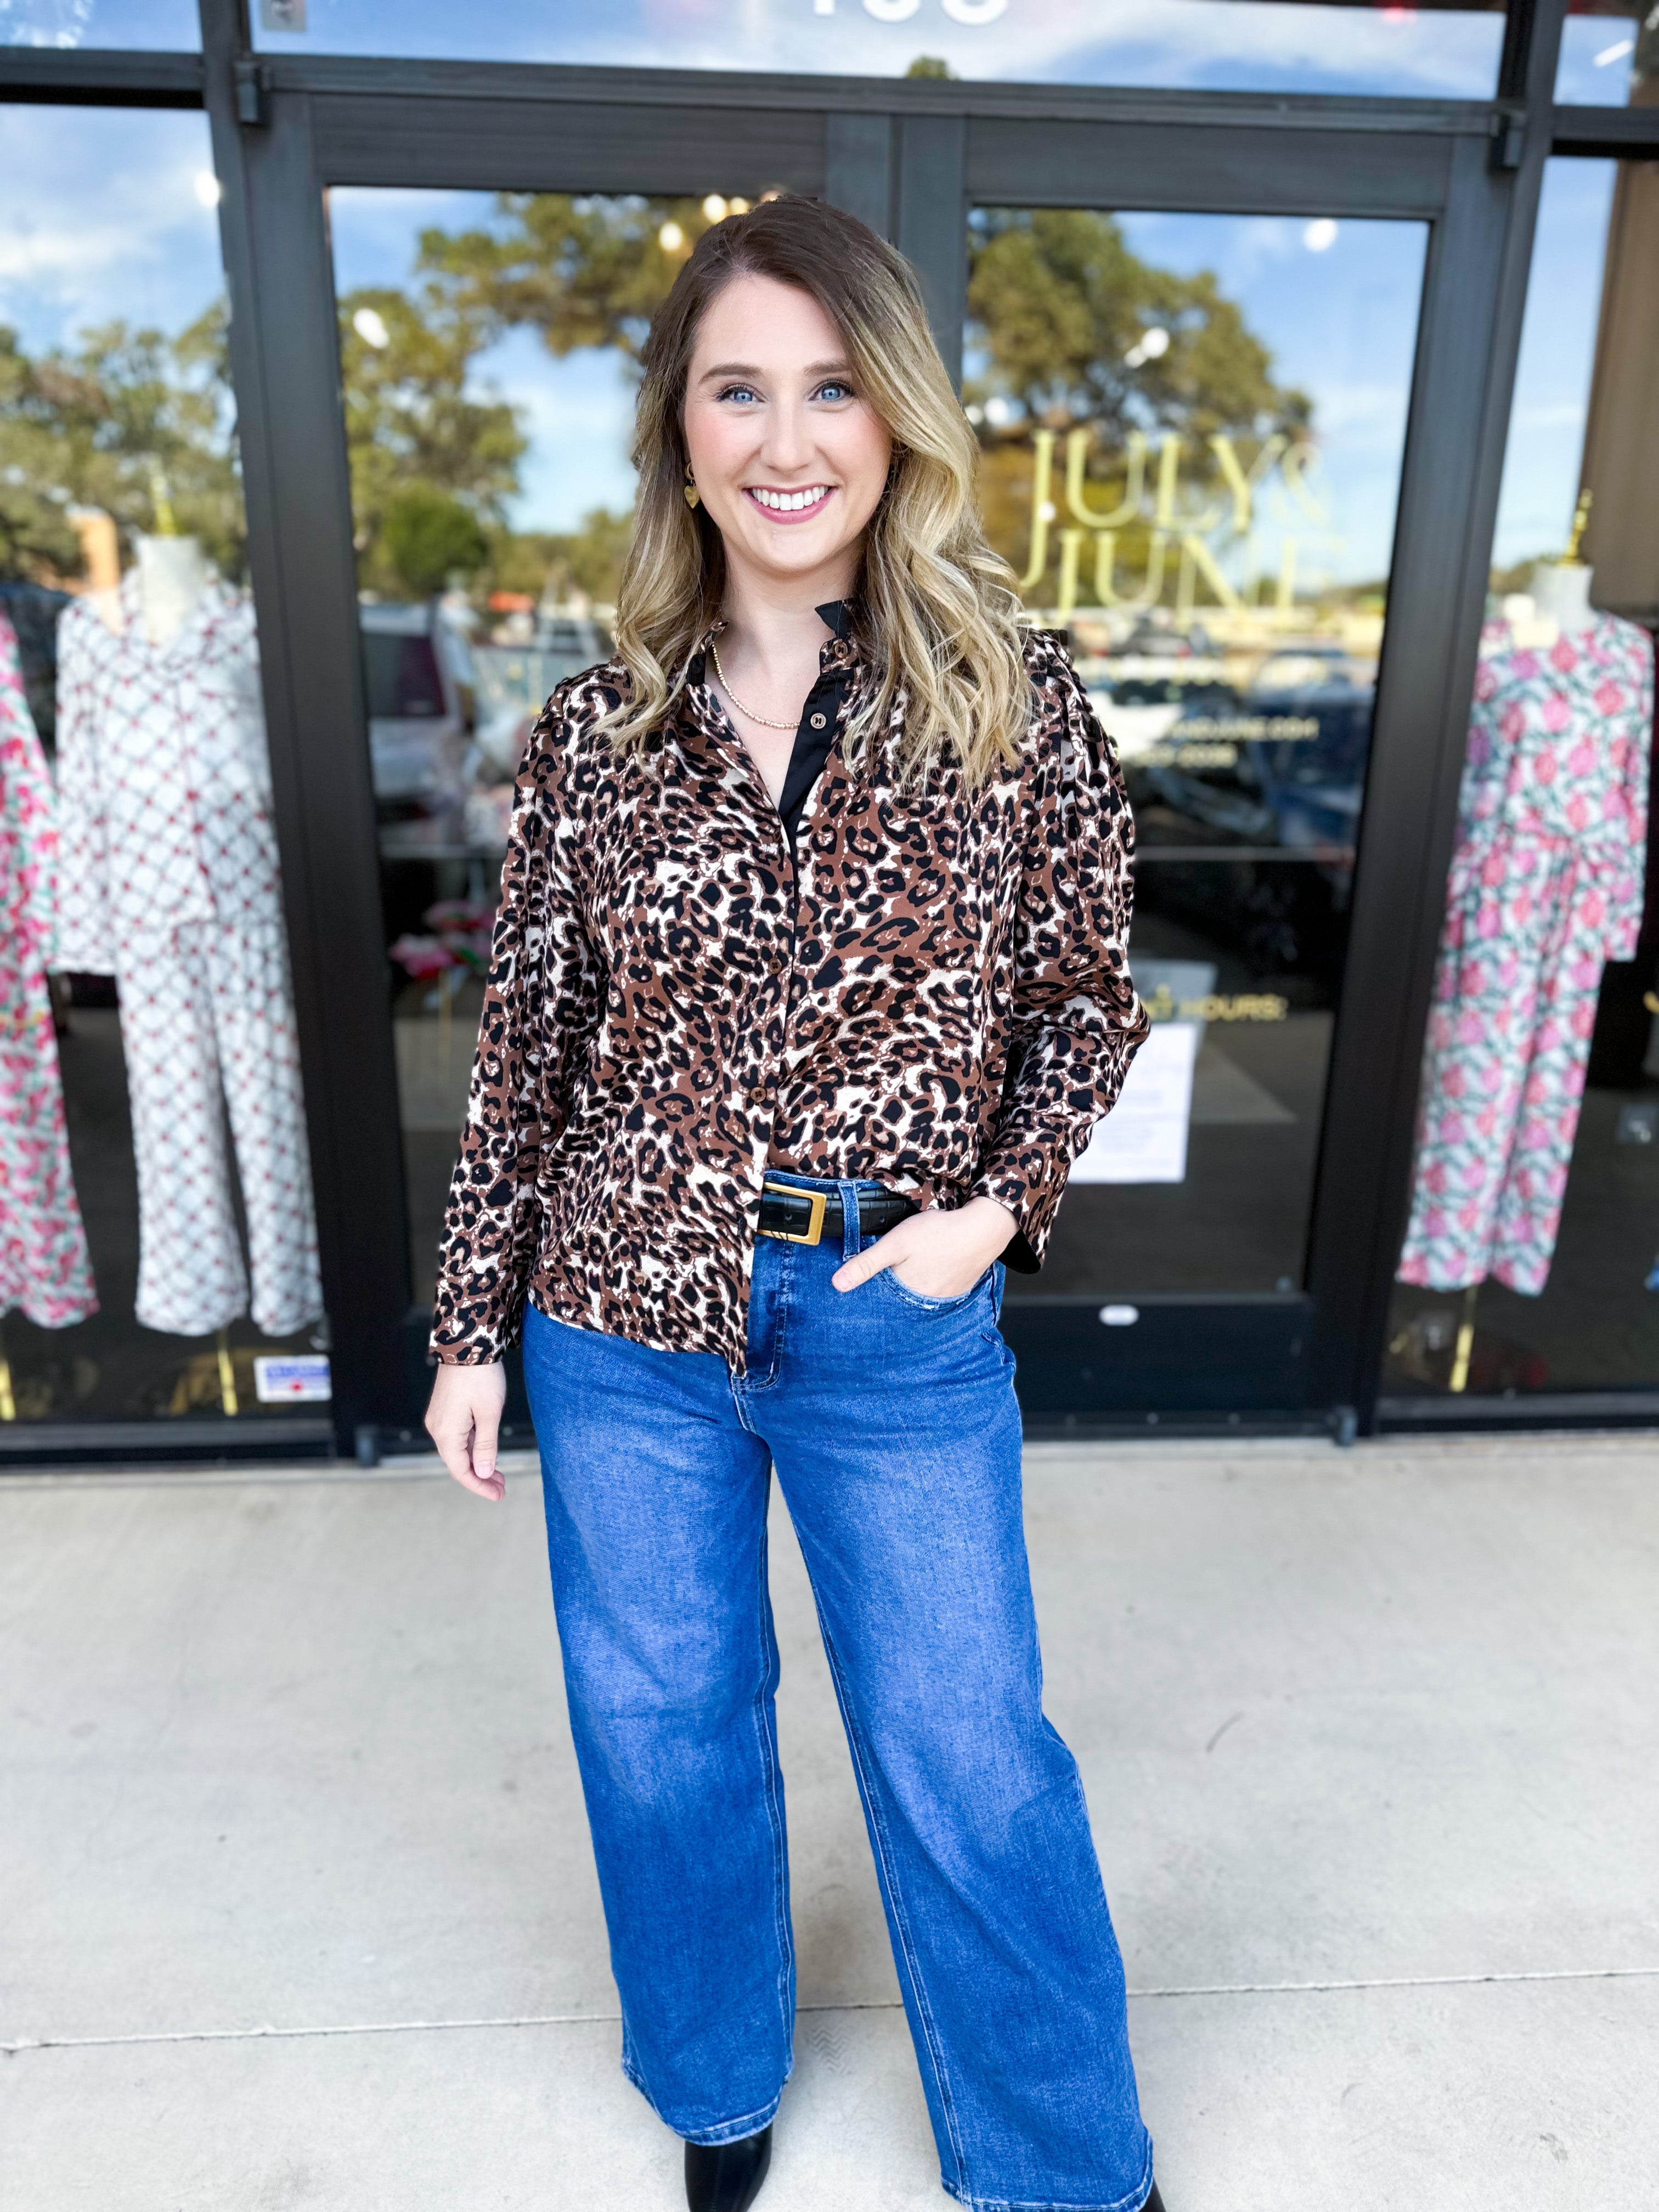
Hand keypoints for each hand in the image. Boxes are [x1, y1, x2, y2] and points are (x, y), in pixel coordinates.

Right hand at [425, 1359, 506, 1500]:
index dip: (479, 1486)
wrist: (467, 1344)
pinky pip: (457, 1437)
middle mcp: (437, 1428)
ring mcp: (439, 1419)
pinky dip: (472, 1447)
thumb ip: (486, 1445)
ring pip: (458, 1450)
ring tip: (498, 1474)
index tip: (499, 1495)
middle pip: (458, 1463)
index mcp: (446, 1433)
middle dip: (480, 1477)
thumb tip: (481, 1473)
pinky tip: (486, 1451)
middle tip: (502, 1487)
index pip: (461, 1471)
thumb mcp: (489, 1413)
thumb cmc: (481, 1377)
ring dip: (477, 1463)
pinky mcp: (444, 1410)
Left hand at [831, 1195, 1016, 1299]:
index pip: (880, 1302)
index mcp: (907, 1294)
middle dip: (891, 1293)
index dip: (870, 1295)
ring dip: (911, 1288)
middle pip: (900, 1300)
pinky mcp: (958, 1288)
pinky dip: (930, 1282)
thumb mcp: (895, 1243)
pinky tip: (929, 1269)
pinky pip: (937, 1290)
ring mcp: (945, 1297)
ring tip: (910, 1271)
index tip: (864, 1290)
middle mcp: (926, 1302)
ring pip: (919, 1296)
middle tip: (889, 1277)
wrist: (983, 1228)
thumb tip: (837, 1285)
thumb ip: (866, 1264)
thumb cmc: (940, 1233)